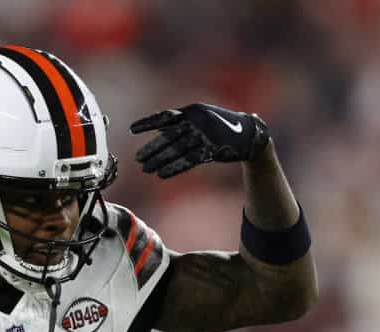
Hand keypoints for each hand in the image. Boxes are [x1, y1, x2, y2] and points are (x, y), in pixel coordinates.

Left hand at [130, 103, 269, 178]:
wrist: (248, 135)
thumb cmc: (220, 125)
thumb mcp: (200, 117)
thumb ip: (180, 121)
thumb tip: (159, 126)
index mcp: (192, 110)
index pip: (164, 117)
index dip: (147, 123)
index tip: (131, 130)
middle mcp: (197, 122)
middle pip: (169, 137)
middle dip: (152, 149)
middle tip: (138, 159)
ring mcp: (204, 136)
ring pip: (177, 150)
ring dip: (159, 160)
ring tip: (145, 169)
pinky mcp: (211, 150)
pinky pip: (189, 161)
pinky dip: (174, 167)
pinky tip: (161, 174)